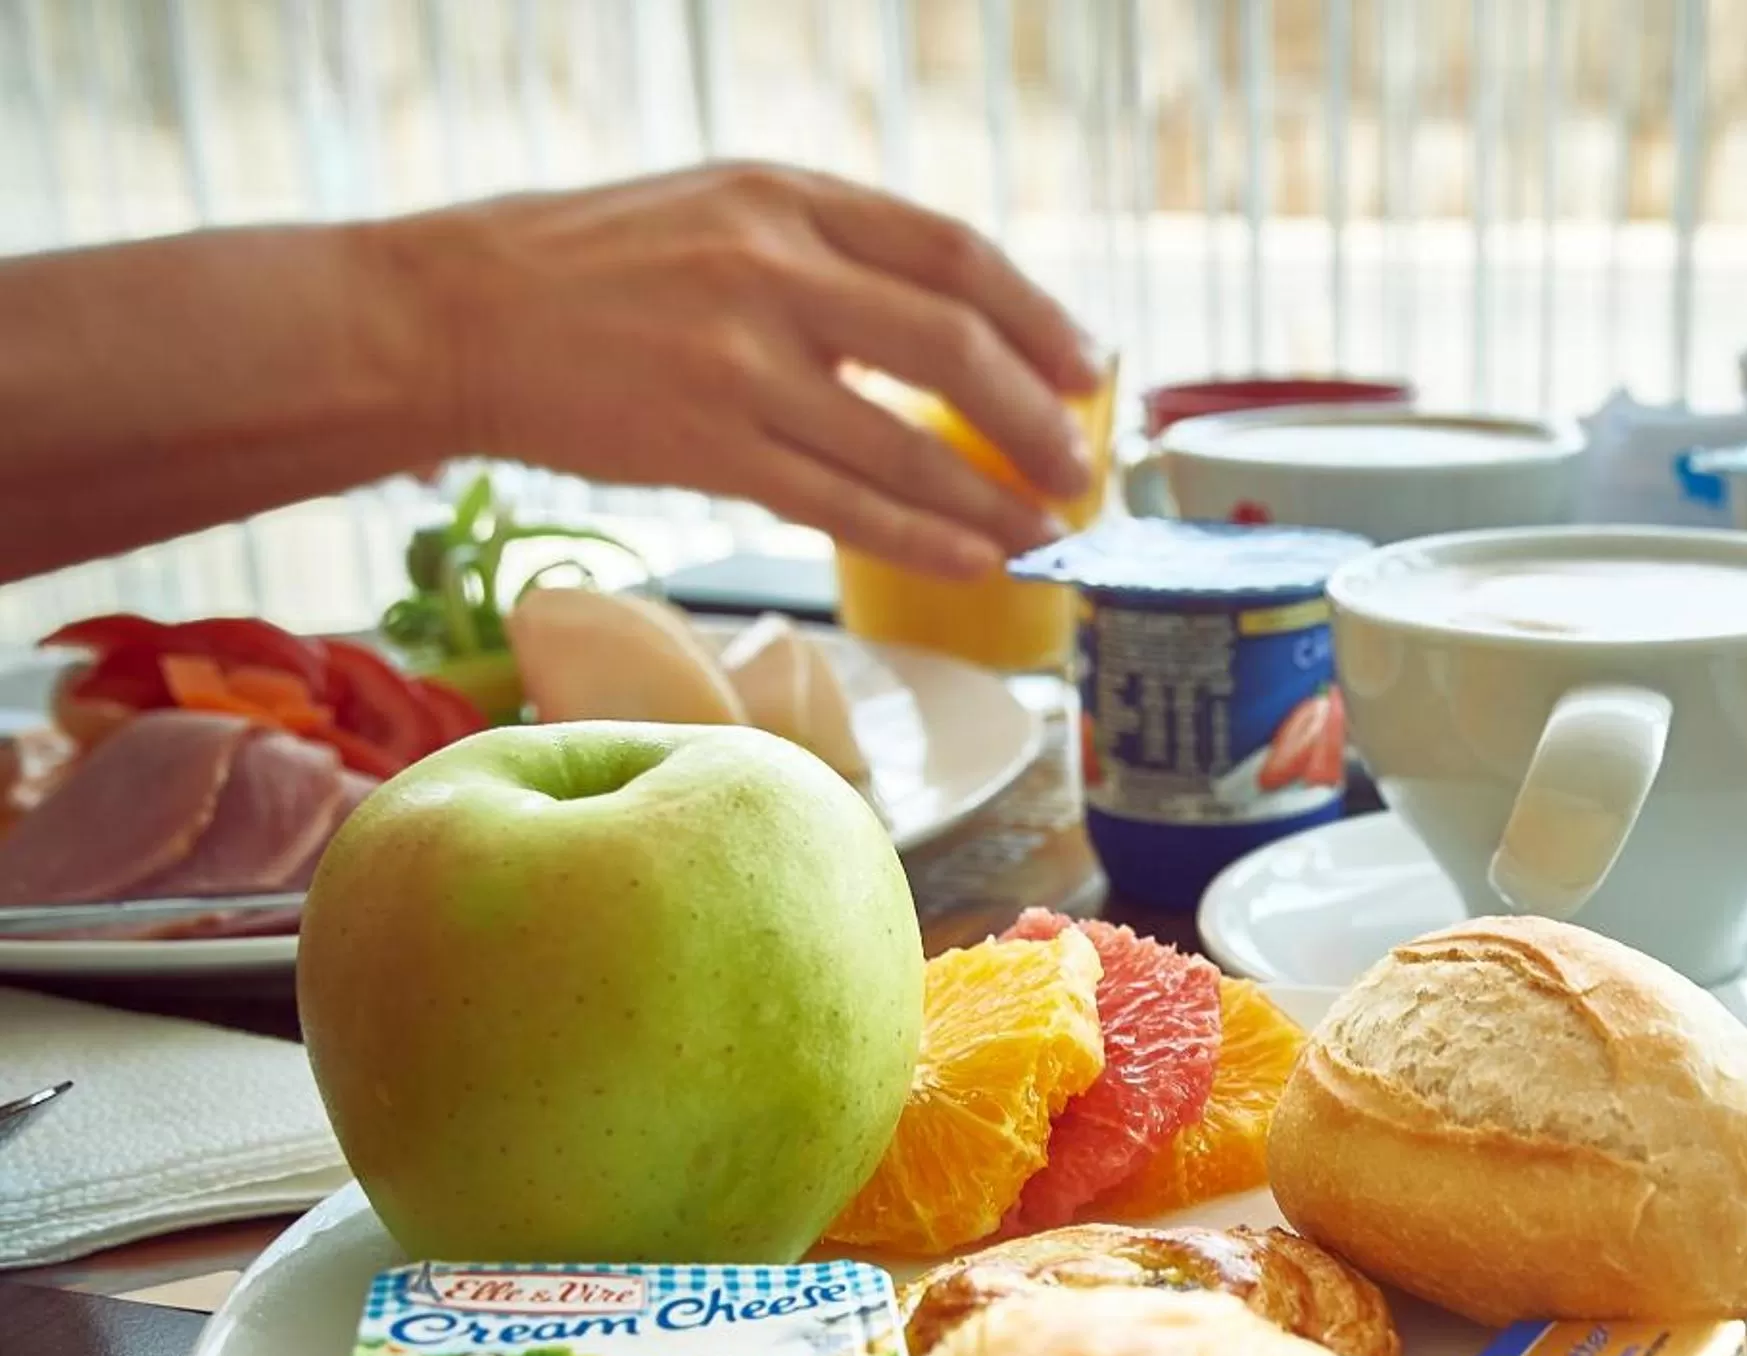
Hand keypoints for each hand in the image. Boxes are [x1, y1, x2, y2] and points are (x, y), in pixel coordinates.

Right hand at [373, 164, 1104, 578]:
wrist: (449, 316)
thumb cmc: (592, 269)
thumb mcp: (720, 210)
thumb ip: (828, 250)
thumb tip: (957, 323)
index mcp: (785, 195)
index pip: (953, 253)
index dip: (1038, 317)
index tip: (1088, 369)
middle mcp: (769, 268)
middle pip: (952, 347)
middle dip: (1034, 416)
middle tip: (1080, 465)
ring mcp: (735, 363)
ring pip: (904, 445)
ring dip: (991, 498)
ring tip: (1044, 532)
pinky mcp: (701, 448)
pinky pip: (840, 506)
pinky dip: (921, 539)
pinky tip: (975, 560)